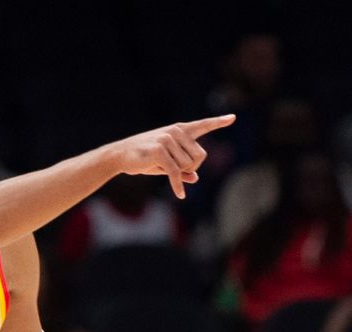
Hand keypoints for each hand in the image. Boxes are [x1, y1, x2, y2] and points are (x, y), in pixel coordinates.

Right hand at [110, 114, 234, 198]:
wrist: (119, 156)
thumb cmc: (143, 159)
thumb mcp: (165, 164)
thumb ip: (182, 168)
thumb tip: (195, 177)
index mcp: (179, 130)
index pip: (202, 125)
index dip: (218, 122)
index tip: (233, 118)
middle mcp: (175, 131)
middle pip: (200, 156)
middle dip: (190, 168)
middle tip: (174, 170)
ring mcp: (168, 139)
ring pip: (189, 165)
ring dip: (178, 174)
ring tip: (160, 168)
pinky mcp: (160, 151)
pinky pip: (176, 172)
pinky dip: (177, 185)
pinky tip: (179, 194)